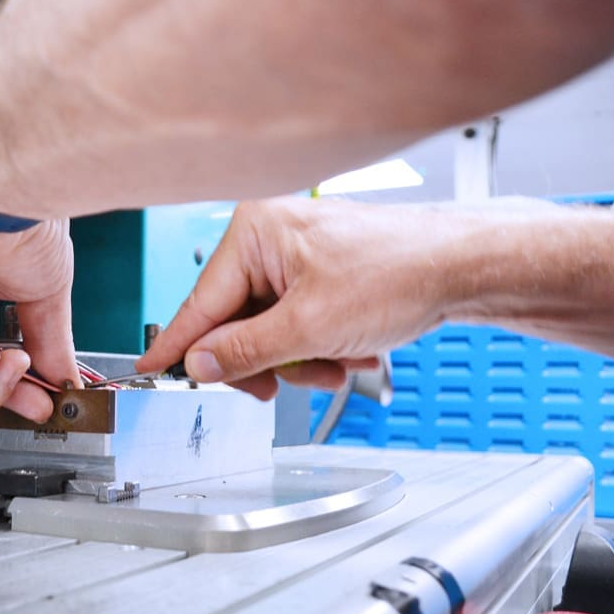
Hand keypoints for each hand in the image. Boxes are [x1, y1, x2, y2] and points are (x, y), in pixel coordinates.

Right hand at [138, 197, 461, 398]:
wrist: (464, 269)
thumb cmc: (400, 272)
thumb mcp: (309, 326)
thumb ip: (245, 351)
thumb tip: (199, 364)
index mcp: (255, 232)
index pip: (200, 301)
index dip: (177, 344)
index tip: (149, 369)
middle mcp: (269, 238)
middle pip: (234, 322)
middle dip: (267, 359)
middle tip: (283, 381)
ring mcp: (295, 257)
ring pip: (268, 331)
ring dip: (301, 359)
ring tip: (337, 361)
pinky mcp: (319, 275)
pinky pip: (295, 324)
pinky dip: (319, 346)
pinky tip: (350, 347)